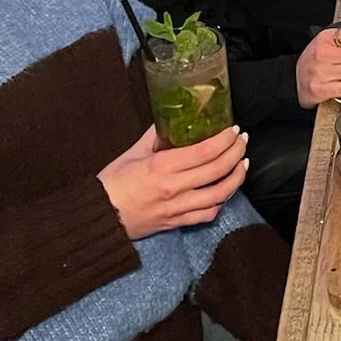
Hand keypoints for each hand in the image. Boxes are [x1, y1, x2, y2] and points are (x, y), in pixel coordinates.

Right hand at [98, 125, 248, 238]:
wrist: (98, 217)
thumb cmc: (112, 183)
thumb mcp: (133, 153)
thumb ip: (156, 136)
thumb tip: (172, 118)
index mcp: (161, 167)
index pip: (204, 151)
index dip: (225, 140)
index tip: (234, 130)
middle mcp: (173, 188)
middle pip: (217, 170)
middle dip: (236, 153)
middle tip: (242, 141)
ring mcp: (176, 208)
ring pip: (219, 195)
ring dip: (236, 178)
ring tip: (242, 164)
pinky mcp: (176, 223)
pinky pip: (207, 215)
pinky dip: (221, 202)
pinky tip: (226, 190)